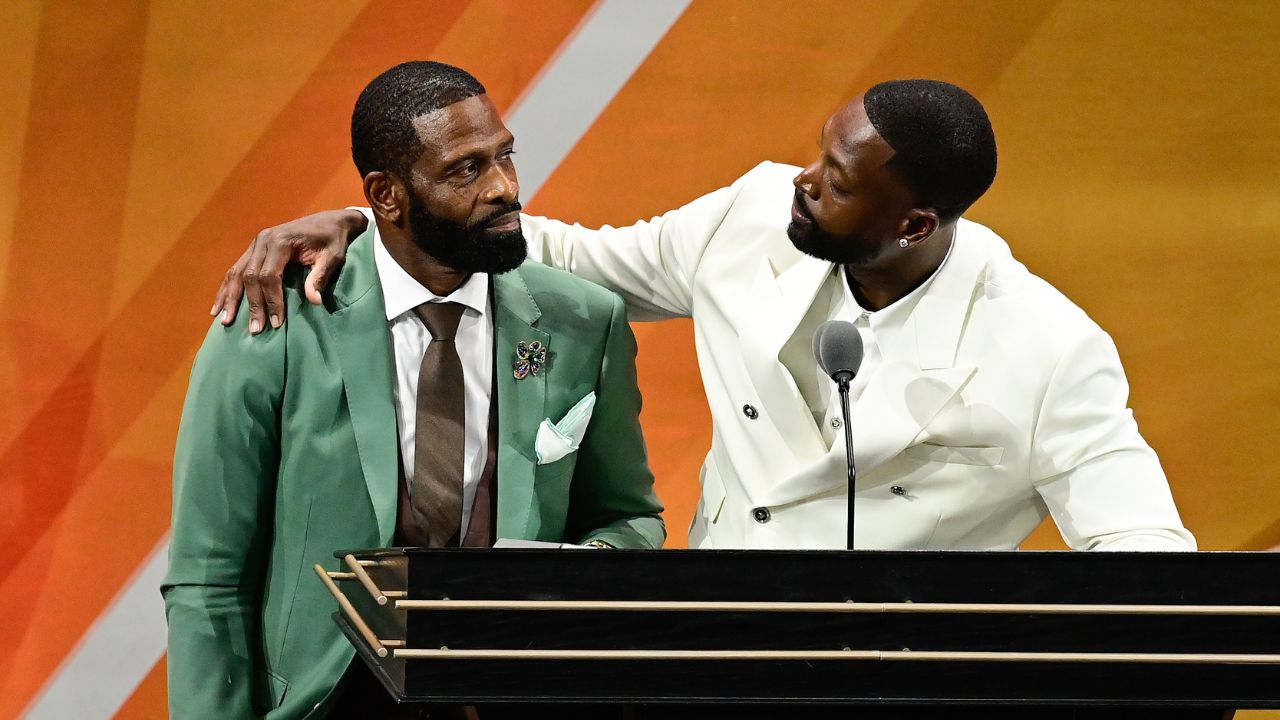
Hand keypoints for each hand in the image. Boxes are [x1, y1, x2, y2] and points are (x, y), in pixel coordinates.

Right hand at [211, 209, 367, 332]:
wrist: (328, 221)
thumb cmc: (332, 240)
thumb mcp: (332, 257)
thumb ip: (320, 277)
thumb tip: (314, 301)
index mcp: (281, 241)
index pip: (269, 275)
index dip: (272, 300)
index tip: (276, 322)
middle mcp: (263, 240)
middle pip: (250, 276)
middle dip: (252, 305)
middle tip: (255, 329)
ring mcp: (255, 244)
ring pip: (237, 274)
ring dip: (230, 298)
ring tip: (224, 321)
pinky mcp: (253, 250)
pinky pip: (236, 270)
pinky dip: (227, 289)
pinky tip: (218, 306)